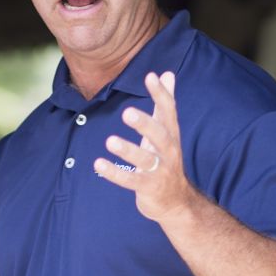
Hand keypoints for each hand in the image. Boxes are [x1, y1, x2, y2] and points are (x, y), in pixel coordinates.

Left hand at [93, 71, 200, 224]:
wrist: (177, 202)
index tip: (151, 77)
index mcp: (172, 135)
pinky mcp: (149, 188)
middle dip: (145, 124)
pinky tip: (98, 164)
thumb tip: (167, 73)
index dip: (161, 94)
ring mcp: (160, 171)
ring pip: (145, 160)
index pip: (169, 112)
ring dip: (128, 151)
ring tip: (110, 141)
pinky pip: (131, 180)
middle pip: (160, 136)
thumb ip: (165, 103)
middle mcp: (169, 152)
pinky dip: (114, 173)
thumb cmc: (167, 160)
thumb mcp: (168, 131)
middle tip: (127, 112)